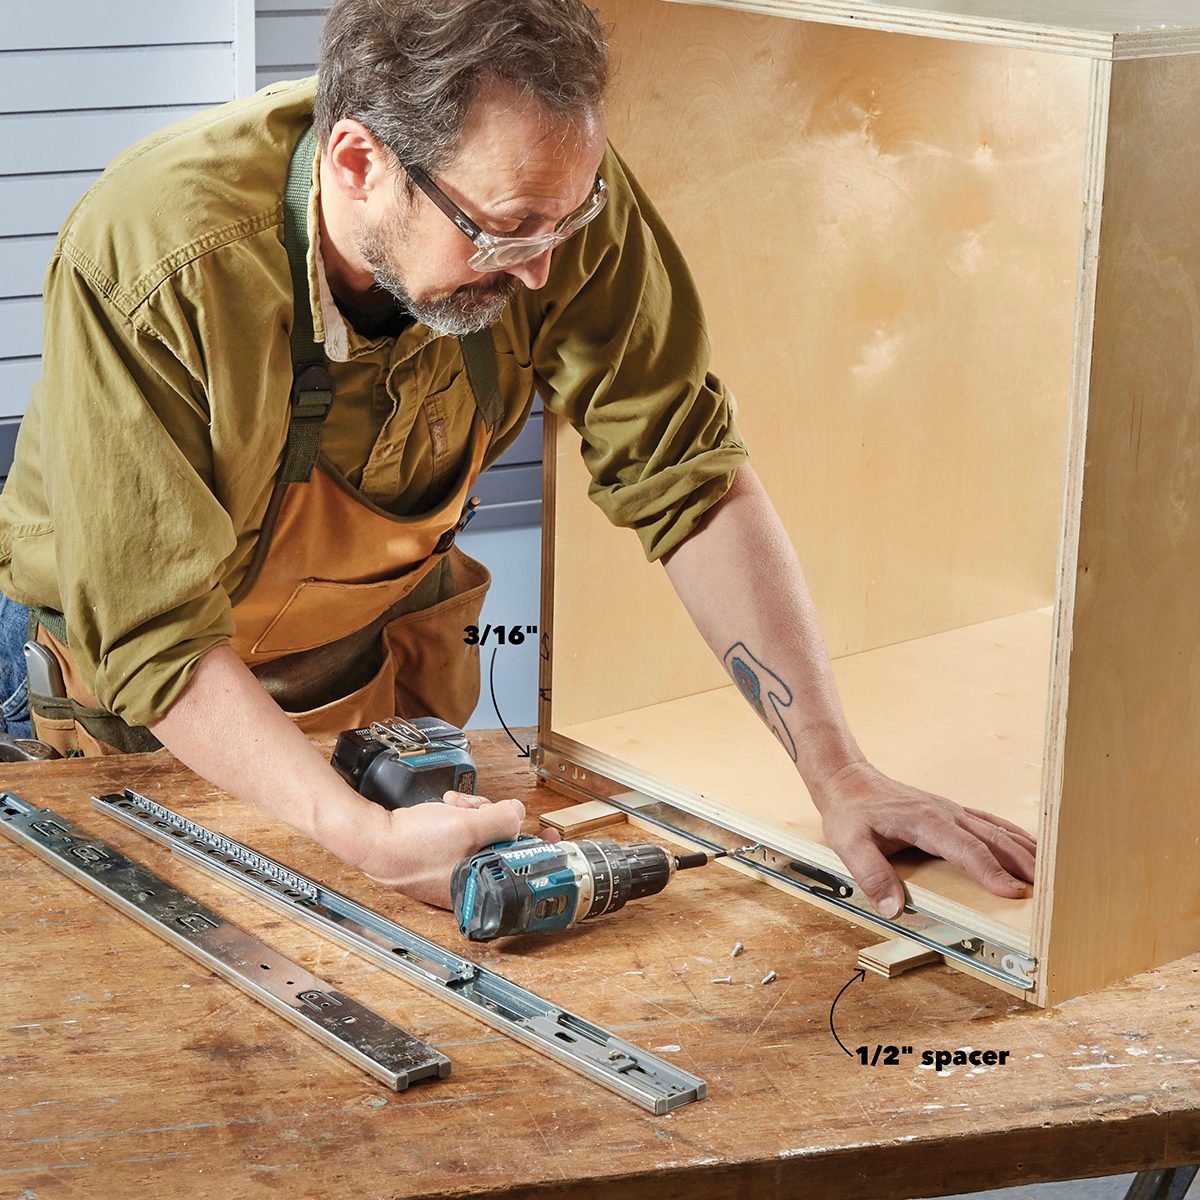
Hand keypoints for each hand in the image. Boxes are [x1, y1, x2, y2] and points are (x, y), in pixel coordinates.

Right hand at [357, 790, 525, 907]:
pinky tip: (447, 808)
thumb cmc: (412, 846)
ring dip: (472, 812)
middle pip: (500, 844)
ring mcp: (454, 869)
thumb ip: (502, 819)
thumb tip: (517, 812)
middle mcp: (468, 884)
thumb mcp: (469, 828)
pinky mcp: (441, 854)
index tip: (551, 836)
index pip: (520, 869)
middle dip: (491, 818)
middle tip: (478, 811)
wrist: (373, 838)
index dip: (536, 848)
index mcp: (477, 891)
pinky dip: (457, 815)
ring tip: (455, 808)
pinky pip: (461, 831)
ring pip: (481, 832)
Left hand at [812, 762, 1035, 918]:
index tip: (1014, 893)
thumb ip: (871, 875)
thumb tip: (894, 908)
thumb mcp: (849, 844)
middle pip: (994, 840)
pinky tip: (1032, 848)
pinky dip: (1015, 837)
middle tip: (1052, 891)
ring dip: (1027, 851)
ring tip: (1054, 874)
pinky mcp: (953, 812)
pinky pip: (991, 824)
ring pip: (999, 831)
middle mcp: (946, 814)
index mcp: (926, 822)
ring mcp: (952, 811)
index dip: (991, 872)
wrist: (848, 781)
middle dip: (1025, 865)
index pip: (967, 850)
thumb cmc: (850, 813)